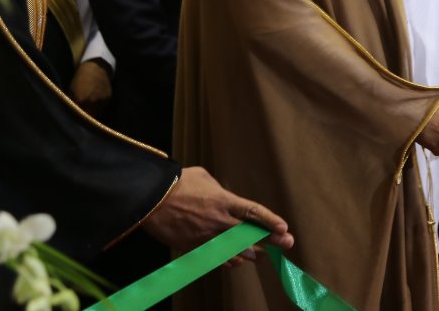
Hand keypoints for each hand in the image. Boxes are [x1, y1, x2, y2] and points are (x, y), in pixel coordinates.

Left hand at [69, 59, 111, 116]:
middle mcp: (92, 102)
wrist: (96, 67)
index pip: (77, 116)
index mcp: (80, 100)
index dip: (75, 119)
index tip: (74, 119)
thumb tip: (69, 114)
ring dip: (92, 114)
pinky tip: (94, 103)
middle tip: (80, 116)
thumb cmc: (80, 78)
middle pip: (88, 117)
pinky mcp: (108, 98)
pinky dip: (98, 108)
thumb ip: (71, 102)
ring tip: (88, 109)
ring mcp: (101, 100)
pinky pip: (102, 108)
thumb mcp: (71, 89)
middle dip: (84, 117)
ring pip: (96, 114)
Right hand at [143, 166, 293, 265]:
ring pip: (236, 251)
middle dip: (271, 240)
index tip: (284, 228)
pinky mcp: (194, 248)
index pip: (253, 212)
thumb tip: (227, 197)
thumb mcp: (205, 177)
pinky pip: (217, 258)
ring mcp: (207, 237)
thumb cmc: (178, 183)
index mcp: (224, 201)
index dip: (270, 221)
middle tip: (287, 244)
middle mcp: (219, 221)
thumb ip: (221, 190)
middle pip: (250, 234)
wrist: (151, 198)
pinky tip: (238, 261)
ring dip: (252, 253)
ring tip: (265, 254)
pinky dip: (229, 260)